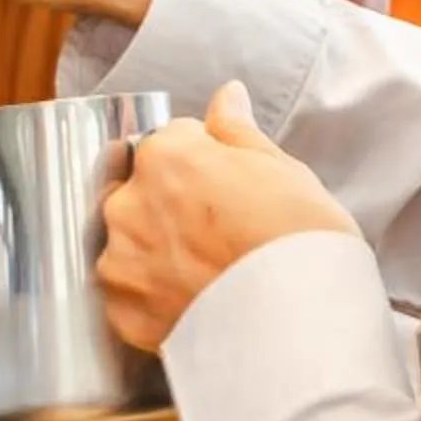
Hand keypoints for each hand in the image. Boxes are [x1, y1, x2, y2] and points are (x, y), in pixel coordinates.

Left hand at [98, 83, 360, 351]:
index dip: (205, 165)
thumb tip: (227, 95)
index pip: (172, 143)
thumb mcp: (284, 171)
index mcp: (166, 156)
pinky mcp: (121, 312)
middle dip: (173, 208)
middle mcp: (128, 203)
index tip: (229, 191)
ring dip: (158, 254)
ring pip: (131, 245)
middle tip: (223, 237)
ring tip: (209, 277)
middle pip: (143, 193)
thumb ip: (239, 132)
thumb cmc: (301, 242)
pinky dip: (155, 299)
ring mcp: (119, 260)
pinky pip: (130, 296)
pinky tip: (194, 304)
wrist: (301, 325)